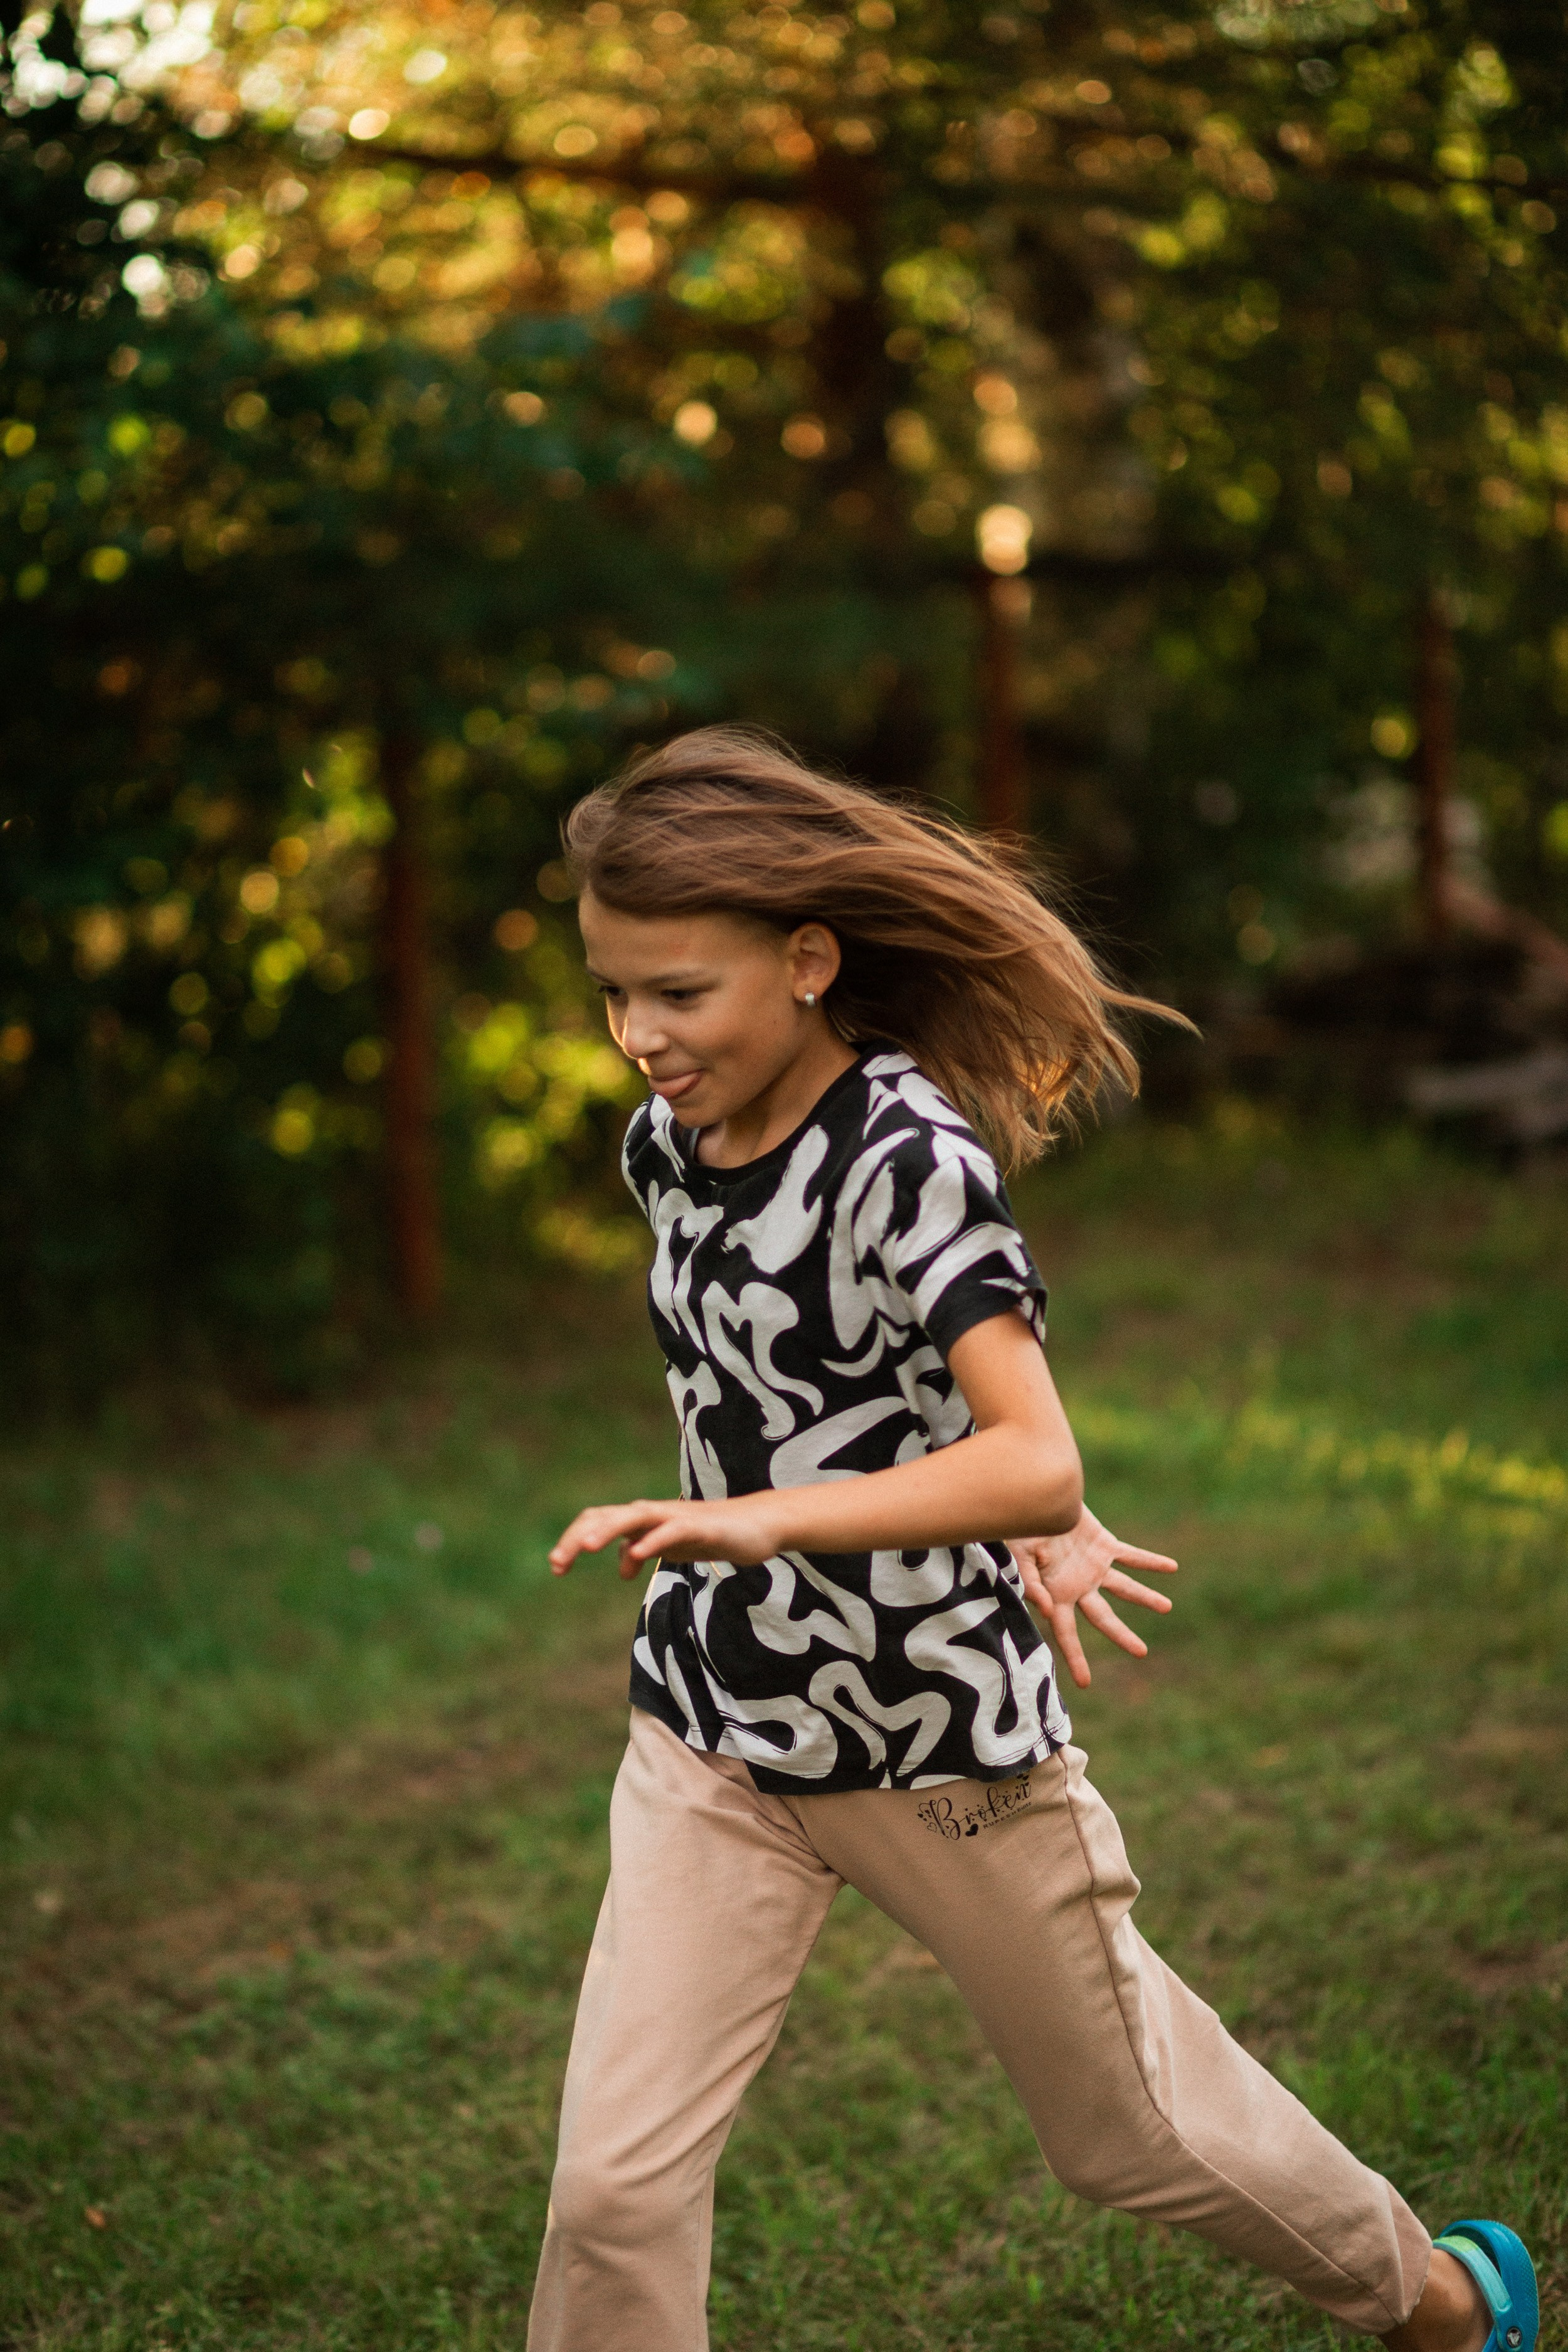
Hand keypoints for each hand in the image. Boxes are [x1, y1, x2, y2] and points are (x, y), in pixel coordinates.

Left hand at [549, 1494, 782, 1579]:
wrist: (757, 1525)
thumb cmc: (712, 1535)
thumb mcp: (672, 1548)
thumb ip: (645, 1552)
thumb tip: (622, 1565)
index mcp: (643, 1521)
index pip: (599, 1521)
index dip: (574, 1539)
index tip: (556, 1567)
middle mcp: (654, 1513)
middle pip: (607, 1516)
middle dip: (578, 1537)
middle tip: (556, 1563)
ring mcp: (676, 1517)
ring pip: (635, 1516)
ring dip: (608, 1529)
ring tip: (585, 1547)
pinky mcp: (700, 1526)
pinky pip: (672, 1530)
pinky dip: (653, 1540)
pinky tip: (637, 1554)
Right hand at [1009, 1506, 1176, 1688]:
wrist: (1034, 1498)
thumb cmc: (1018, 1529)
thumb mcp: (1021, 1556)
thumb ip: (1031, 1582)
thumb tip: (1046, 1609)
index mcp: (1057, 1594)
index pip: (1067, 1633)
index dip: (1075, 1657)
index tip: (1085, 1683)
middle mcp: (1078, 1586)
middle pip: (1104, 1617)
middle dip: (1122, 1635)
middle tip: (1141, 1652)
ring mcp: (1094, 1566)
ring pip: (1125, 1588)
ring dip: (1146, 1597)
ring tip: (1166, 1607)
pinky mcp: (1104, 1545)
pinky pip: (1132, 1557)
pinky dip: (1150, 1562)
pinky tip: (1171, 1567)